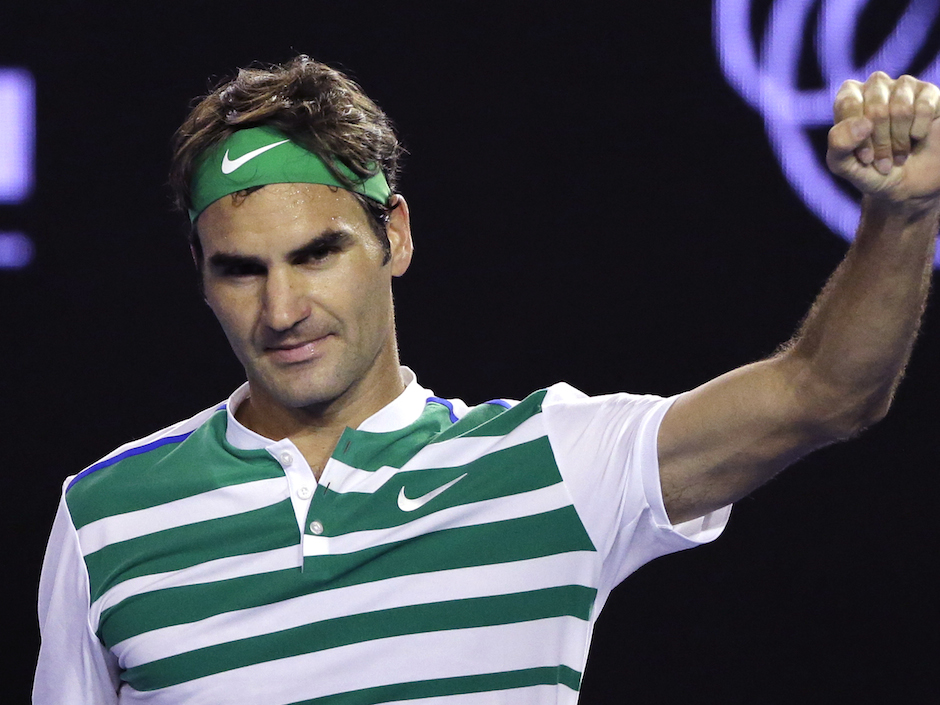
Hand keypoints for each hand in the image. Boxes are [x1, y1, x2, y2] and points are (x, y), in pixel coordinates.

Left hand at [827, 72, 939, 207]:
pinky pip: (924, 107)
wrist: (907, 183)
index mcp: (849, 97)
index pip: (849, 105)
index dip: (858, 137)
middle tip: (883, 162)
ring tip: (898, 154)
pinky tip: (916, 138)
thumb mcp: (844, 165)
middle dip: (880, 143)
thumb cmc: (870, 171)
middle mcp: (875, 86)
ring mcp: (903, 86)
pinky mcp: (928, 92)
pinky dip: (918, 131)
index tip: (865, 159)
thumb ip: (839, 144)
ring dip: (899, 141)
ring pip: (901, 108)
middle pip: (876, 109)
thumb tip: (863, 123)